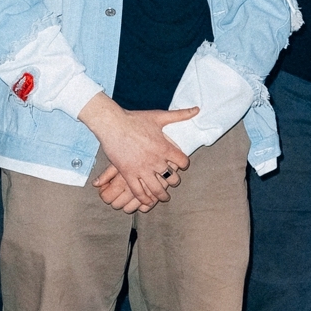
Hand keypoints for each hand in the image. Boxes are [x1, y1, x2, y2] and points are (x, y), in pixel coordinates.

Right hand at [82, 99, 198, 208]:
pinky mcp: (128, 173)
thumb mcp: (159, 116)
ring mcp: (141, 169)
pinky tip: (148, 201)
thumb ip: (180, 115)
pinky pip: (137, 191)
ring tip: (164, 197)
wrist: (112, 124)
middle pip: (171, 178)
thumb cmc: (135, 119)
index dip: (184, 164)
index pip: (182, 162)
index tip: (182, 165)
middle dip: (174, 181)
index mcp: (164, 148)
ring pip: (156, 188)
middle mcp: (155, 161)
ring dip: (162, 195)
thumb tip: (197, 109)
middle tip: (173, 182)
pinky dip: (144, 198)